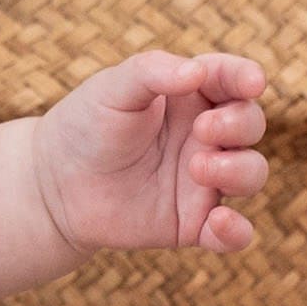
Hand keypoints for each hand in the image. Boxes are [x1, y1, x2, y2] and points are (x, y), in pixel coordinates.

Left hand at [28, 50, 268, 256]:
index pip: (231, 80)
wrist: (54, 185)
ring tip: (197, 168)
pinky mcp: (193, 223)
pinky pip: (232, 234)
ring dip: (239, 170)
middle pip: (250, 123)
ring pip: (251, 173)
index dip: (247, 77)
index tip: (252, 82)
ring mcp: (203, 180)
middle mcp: (204, 136)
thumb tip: (197, 71)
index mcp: (189, 96)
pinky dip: (237, 232)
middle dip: (240, 124)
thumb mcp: (111, 89)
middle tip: (204, 130)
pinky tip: (218, 223)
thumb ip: (151, 71)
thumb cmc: (85, 126)